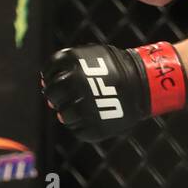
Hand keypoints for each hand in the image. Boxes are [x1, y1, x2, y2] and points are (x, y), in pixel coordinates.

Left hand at [41, 41, 187, 139]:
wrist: (143, 84)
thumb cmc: (114, 68)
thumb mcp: (90, 57)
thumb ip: (66, 67)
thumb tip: (44, 85)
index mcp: (72, 62)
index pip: (48, 72)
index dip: (49, 78)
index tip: (55, 81)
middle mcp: (75, 84)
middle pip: (52, 94)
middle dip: (55, 96)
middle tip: (63, 97)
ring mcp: (84, 107)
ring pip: (63, 115)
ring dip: (67, 112)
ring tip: (80, 108)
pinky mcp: (93, 127)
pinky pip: (78, 130)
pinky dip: (80, 125)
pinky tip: (90, 117)